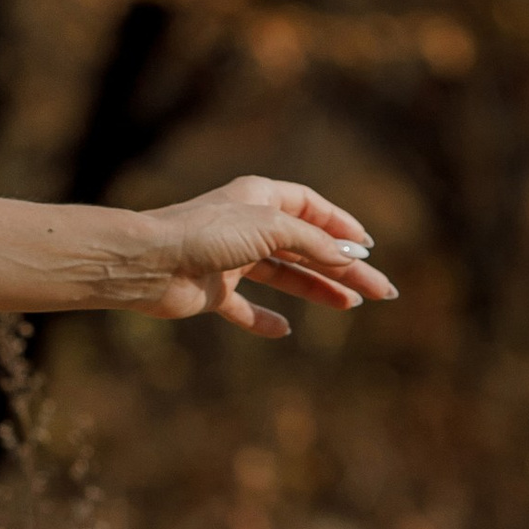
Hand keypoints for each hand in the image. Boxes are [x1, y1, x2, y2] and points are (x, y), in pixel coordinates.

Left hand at [127, 177, 395, 338]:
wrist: (148, 262)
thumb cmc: (205, 233)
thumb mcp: (271, 228)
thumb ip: (314, 242)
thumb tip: (352, 257)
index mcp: (260, 198)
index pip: (311, 207)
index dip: (341, 227)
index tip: (369, 248)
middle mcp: (246, 225)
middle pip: (305, 246)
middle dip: (343, 268)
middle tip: (381, 290)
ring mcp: (230, 259)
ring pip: (283, 275)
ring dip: (317, 289)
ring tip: (351, 305)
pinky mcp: (212, 291)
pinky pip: (244, 308)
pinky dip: (264, 319)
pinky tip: (284, 330)